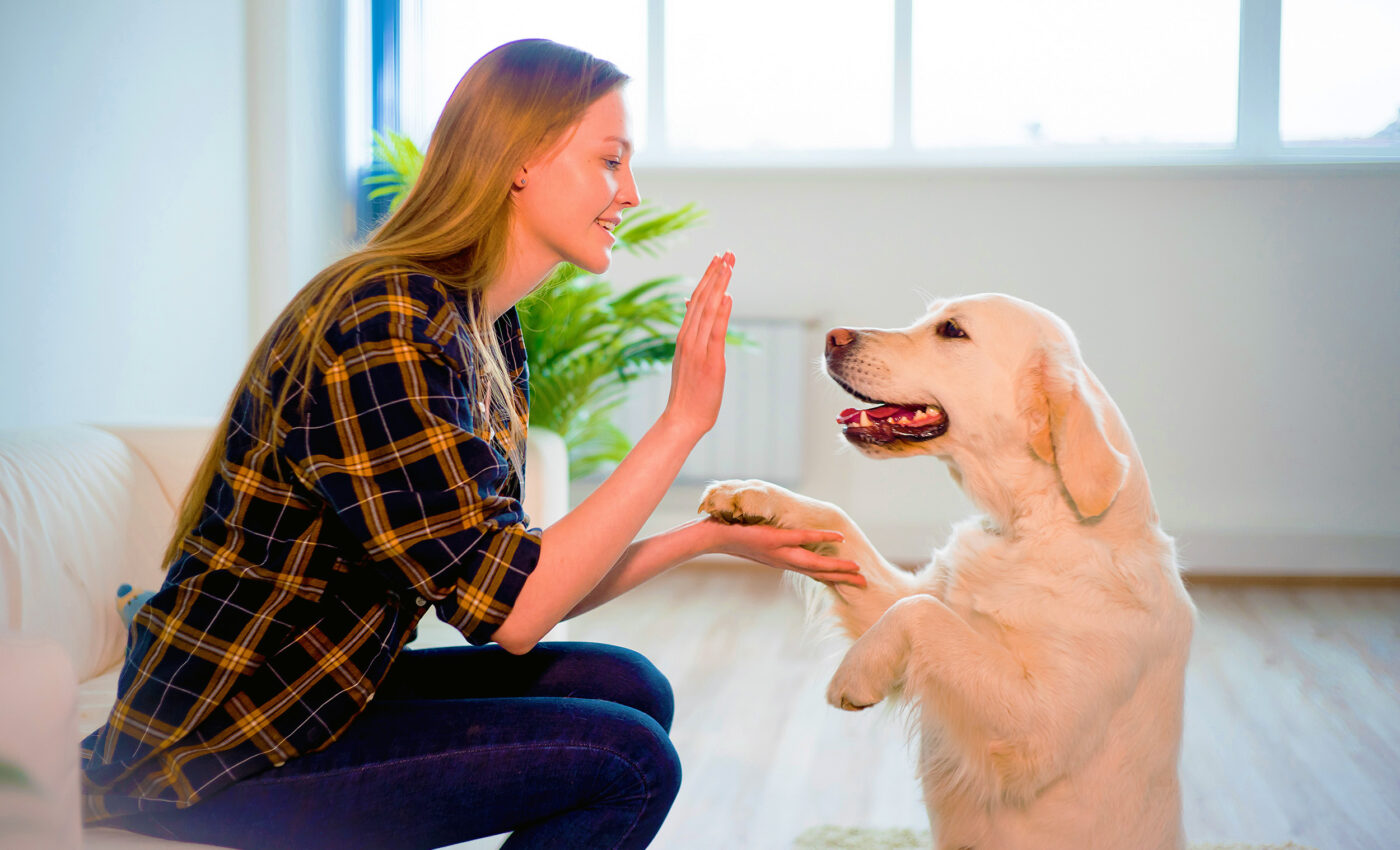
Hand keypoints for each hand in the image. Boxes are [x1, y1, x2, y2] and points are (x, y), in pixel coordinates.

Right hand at [661, 252, 733, 441]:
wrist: (682, 417)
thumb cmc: (689, 392)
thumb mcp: (689, 358)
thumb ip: (692, 334)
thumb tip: (692, 309)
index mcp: (684, 336)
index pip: (696, 300)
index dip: (707, 278)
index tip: (718, 260)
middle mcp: (688, 338)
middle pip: (701, 298)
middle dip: (714, 274)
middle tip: (726, 253)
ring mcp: (697, 348)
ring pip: (707, 309)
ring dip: (719, 285)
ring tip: (728, 264)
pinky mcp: (709, 360)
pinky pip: (715, 332)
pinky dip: (721, 312)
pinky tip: (727, 296)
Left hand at [701, 518, 866, 586]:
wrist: (713, 538)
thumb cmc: (734, 538)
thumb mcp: (757, 544)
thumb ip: (773, 545)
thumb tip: (784, 540)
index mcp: (782, 562)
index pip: (811, 573)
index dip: (832, 577)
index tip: (851, 581)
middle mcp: (784, 561)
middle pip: (818, 573)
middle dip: (842, 578)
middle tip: (864, 582)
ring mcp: (780, 551)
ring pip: (814, 562)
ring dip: (837, 566)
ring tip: (857, 570)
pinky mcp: (774, 540)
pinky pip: (802, 538)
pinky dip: (821, 538)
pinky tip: (838, 539)